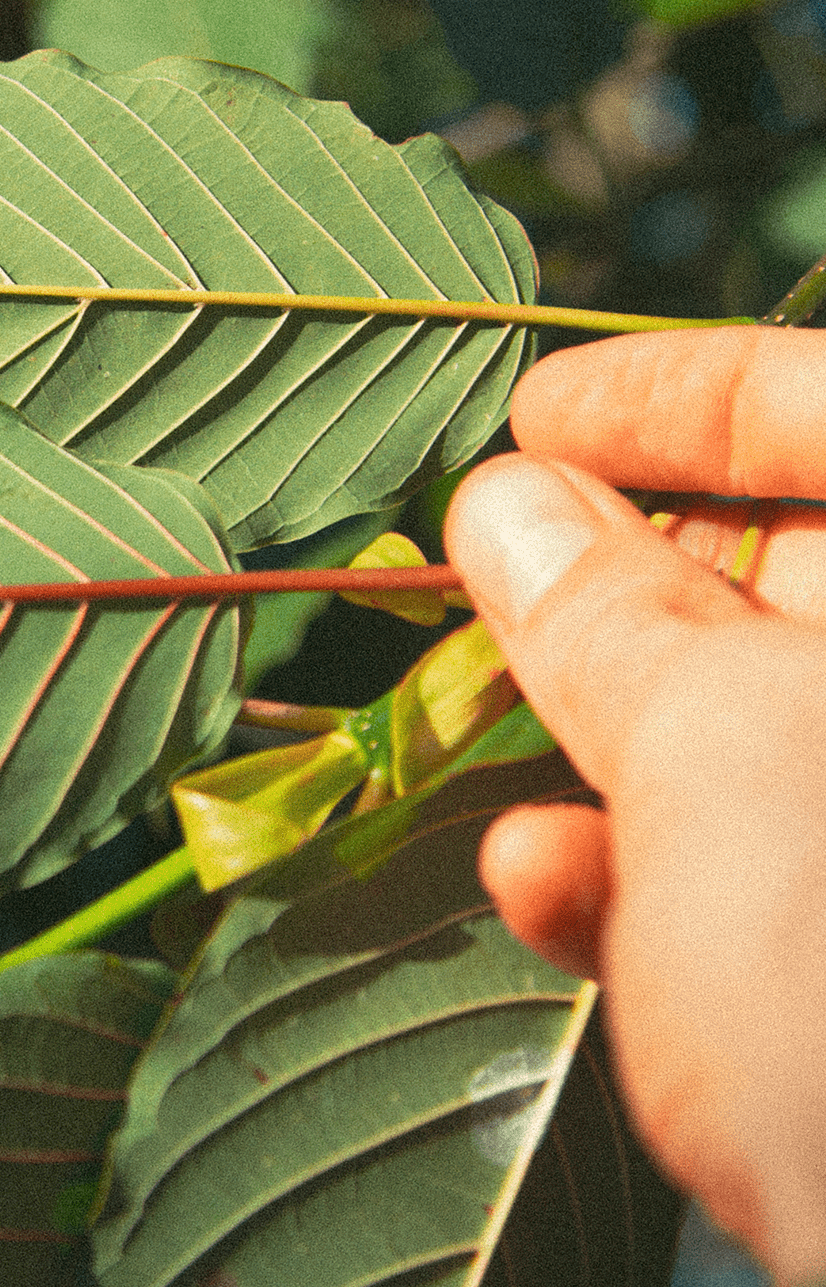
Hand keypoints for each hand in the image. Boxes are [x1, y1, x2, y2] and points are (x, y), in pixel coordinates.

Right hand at [445, 325, 825, 1286]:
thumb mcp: (712, 750)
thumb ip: (604, 615)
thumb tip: (504, 502)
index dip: (677, 396)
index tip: (527, 418)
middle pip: (801, 583)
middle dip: (625, 592)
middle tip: (492, 586)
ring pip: (773, 738)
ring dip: (617, 746)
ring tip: (496, 753)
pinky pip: (778, 879)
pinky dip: (664, 875)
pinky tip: (548, 890)